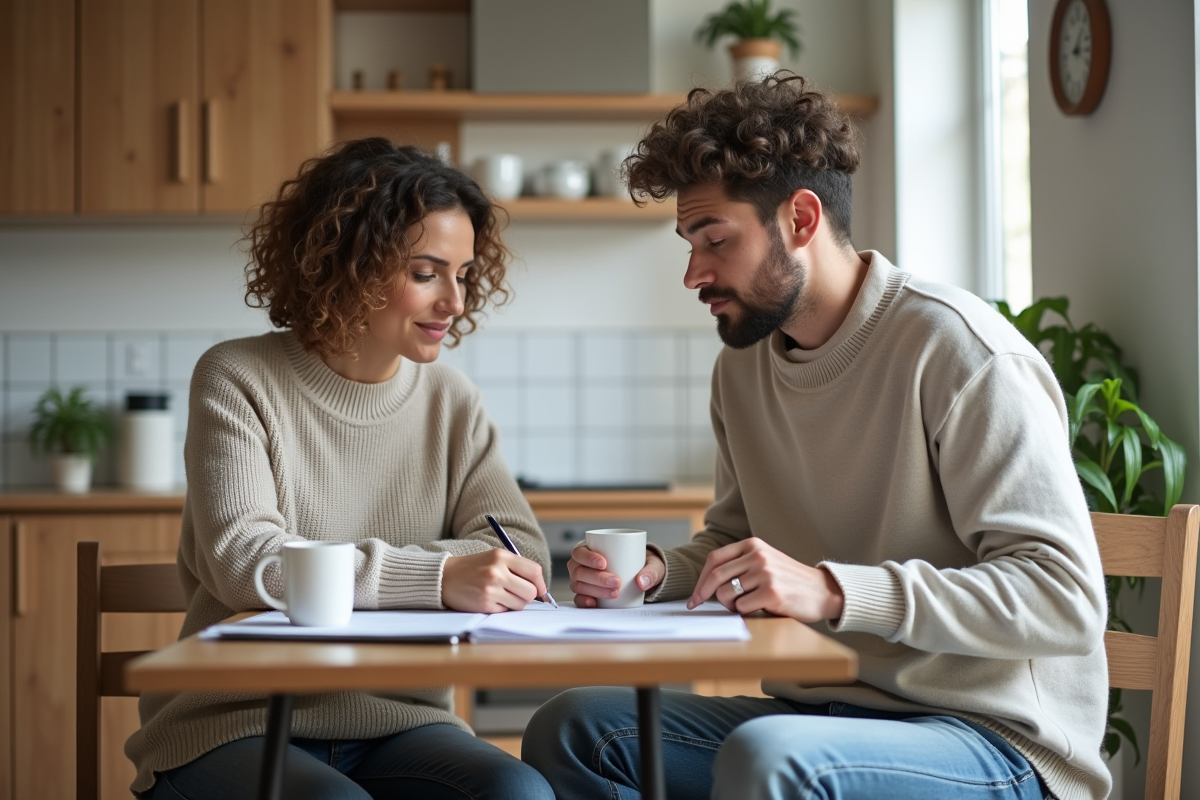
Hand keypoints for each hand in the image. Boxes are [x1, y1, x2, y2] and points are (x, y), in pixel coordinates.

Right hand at [441, 549, 547, 612]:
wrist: (445, 577)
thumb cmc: (472, 568)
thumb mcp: (494, 558)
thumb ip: (516, 568)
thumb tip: (540, 588)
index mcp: (501, 556)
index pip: (534, 571)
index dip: (541, 584)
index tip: (540, 590)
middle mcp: (497, 571)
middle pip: (531, 591)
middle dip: (529, 596)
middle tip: (518, 594)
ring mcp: (490, 589)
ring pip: (521, 604)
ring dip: (515, 603)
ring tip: (501, 595)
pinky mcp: (484, 604)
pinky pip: (506, 611)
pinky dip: (501, 608)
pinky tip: (490, 600)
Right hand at [568, 544, 664, 607]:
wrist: (641, 579)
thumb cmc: (640, 564)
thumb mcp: (651, 564)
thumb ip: (651, 571)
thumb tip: (642, 582)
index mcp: (590, 549)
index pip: (580, 552)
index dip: (588, 557)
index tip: (604, 563)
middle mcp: (581, 565)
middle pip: (579, 571)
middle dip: (597, 577)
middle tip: (616, 581)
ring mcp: (581, 581)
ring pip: (579, 585)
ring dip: (595, 590)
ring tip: (615, 593)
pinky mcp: (585, 594)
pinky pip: (578, 599)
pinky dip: (584, 601)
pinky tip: (594, 603)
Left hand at [688, 538, 843, 621]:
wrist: (823, 591)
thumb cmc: (789, 580)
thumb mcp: (765, 562)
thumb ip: (740, 565)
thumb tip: (706, 584)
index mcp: (753, 545)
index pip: (715, 559)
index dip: (701, 578)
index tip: (695, 595)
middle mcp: (758, 556)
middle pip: (716, 576)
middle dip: (703, 594)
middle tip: (697, 605)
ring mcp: (765, 573)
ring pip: (727, 594)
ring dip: (730, 606)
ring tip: (746, 605)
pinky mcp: (771, 593)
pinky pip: (742, 607)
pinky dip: (745, 612)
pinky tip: (760, 609)